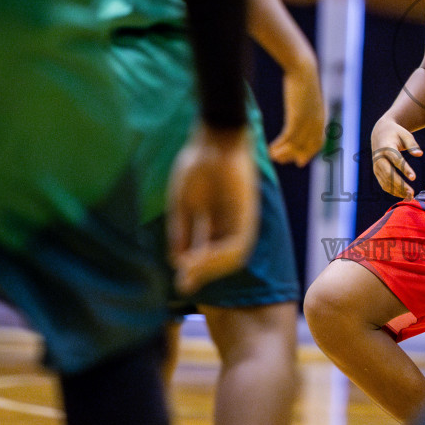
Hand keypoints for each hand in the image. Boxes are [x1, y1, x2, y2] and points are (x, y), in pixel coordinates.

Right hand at [166, 124, 257, 295]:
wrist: (214, 138)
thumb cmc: (196, 165)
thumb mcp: (183, 204)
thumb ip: (181, 232)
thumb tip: (176, 261)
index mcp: (217, 220)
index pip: (209, 253)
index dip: (195, 268)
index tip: (179, 276)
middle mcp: (232, 223)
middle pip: (222, 259)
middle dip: (202, 274)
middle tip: (183, 287)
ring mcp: (242, 219)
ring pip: (233, 257)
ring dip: (211, 269)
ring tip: (190, 274)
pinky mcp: (248, 214)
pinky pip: (238, 245)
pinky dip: (218, 257)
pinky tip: (199, 260)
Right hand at [268, 64, 326, 166]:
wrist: (303, 69)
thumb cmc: (303, 78)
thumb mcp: (307, 95)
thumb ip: (306, 105)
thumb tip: (300, 108)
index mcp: (322, 117)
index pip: (319, 142)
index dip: (309, 152)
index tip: (299, 161)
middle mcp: (317, 122)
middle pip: (307, 147)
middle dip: (294, 155)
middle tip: (281, 161)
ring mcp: (308, 122)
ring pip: (295, 145)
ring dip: (282, 153)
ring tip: (271, 157)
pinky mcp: (297, 119)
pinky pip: (288, 139)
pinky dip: (278, 146)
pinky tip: (269, 149)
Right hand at [370, 119, 420, 198]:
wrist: (380, 133)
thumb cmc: (396, 133)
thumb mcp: (405, 134)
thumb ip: (412, 144)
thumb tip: (419, 154)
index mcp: (386, 147)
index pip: (396, 160)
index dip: (404, 169)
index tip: (414, 178)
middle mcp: (379, 157)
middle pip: (388, 173)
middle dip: (399, 184)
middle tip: (412, 193)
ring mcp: (376, 166)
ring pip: (385, 181)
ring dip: (397, 190)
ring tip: (410, 197)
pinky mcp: (376, 171)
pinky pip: (383, 183)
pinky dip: (392, 190)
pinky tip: (402, 195)